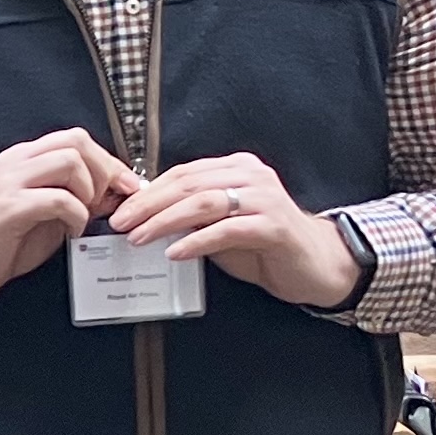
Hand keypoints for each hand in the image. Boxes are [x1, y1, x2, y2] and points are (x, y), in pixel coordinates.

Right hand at [0, 130, 141, 326]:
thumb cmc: (2, 242)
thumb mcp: (46, 213)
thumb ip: (74, 197)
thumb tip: (115, 192)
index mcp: (24, 158)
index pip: (75, 139)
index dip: (108, 160)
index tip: (125, 185)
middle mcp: (16, 162)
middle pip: (76, 141)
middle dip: (103, 171)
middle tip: (106, 202)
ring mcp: (10, 182)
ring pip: (69, 162)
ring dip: (88, 191)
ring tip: (84, 216)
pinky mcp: (8, 207)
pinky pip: (59, 199)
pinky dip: (76, 215)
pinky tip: (71, 232)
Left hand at [108, 153, 361, 307]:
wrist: (315, 266)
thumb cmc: (264, 246)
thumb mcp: (221, 226)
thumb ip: (192, 217)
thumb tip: (145, 221)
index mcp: (236, 168)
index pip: (183, 173)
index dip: (148, 191)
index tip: (119, 210)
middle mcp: (251, 176)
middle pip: (189, 184)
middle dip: (148, 205)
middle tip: (119, 223)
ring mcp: (264, 198)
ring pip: (204, 202)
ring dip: (165, 221)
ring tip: (138, 238)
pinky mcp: (274, 226)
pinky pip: (227, 230)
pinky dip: (197, 241)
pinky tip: (174, 252)